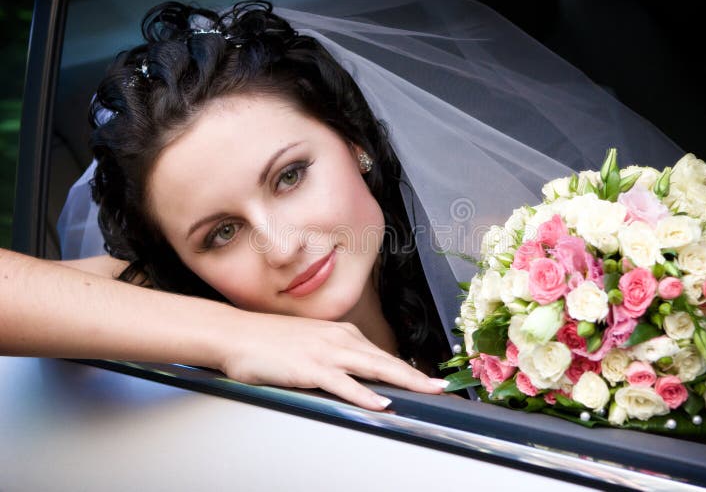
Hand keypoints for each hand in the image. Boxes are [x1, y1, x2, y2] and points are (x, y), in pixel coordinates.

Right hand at [216, 312, 448, 409]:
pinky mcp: (309, 367)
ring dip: (402, 380)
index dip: (407, 369)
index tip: (427, 380)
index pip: (381, 354)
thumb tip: (355, 376)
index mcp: (340, 333)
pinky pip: (342, 383)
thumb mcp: (310, 345)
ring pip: (373, 367)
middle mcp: (338, 338)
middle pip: (385, 360)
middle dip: (416, 375)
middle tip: (441, 387)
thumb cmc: (268, 341)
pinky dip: (364, 393)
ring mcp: (325, 352)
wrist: (235, 334)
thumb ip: (334, 358)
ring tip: (426, 391)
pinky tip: (380, 401)